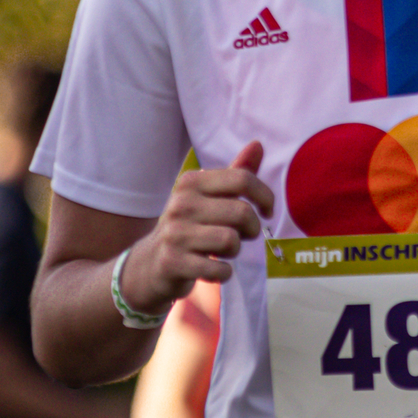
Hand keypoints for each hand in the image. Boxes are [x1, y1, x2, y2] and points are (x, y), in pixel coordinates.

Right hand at [121, 142, 272, 315]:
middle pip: (242, 212)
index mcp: (191, 182)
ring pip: (231, 241)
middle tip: (242, 236)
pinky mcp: (173, 262)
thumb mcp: (209, 197)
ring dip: (235, 251)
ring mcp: (175, 233)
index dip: (265, 196)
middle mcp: (181, 204)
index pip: (243, 179)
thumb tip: (258, 144)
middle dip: (251, 229)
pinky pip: (219, 269)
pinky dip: (224, 273)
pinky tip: (213, 269)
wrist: (151, 264)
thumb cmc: (191, 226)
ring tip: (223, 251)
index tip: (266, 211)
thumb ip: (236, 173)